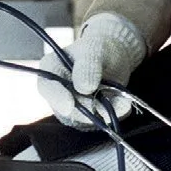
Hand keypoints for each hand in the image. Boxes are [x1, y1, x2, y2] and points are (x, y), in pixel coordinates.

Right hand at [44, 11, 145, 128]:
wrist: (113, 57)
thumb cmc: (97, 49)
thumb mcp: (94, 50)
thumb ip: (88, 66)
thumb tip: (84, 88)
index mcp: (50, 71)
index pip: (47, 88)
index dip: (57, 98)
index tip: (70, 104)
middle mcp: (57, 93)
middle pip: (66, 110)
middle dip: (89, 106)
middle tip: (107, 96)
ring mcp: (72, 108)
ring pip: (84, 120)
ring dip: (105, 110)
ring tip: (121, 98)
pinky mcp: (88, 117)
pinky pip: (101, 121)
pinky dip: (115, 113)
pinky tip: (123, 102)